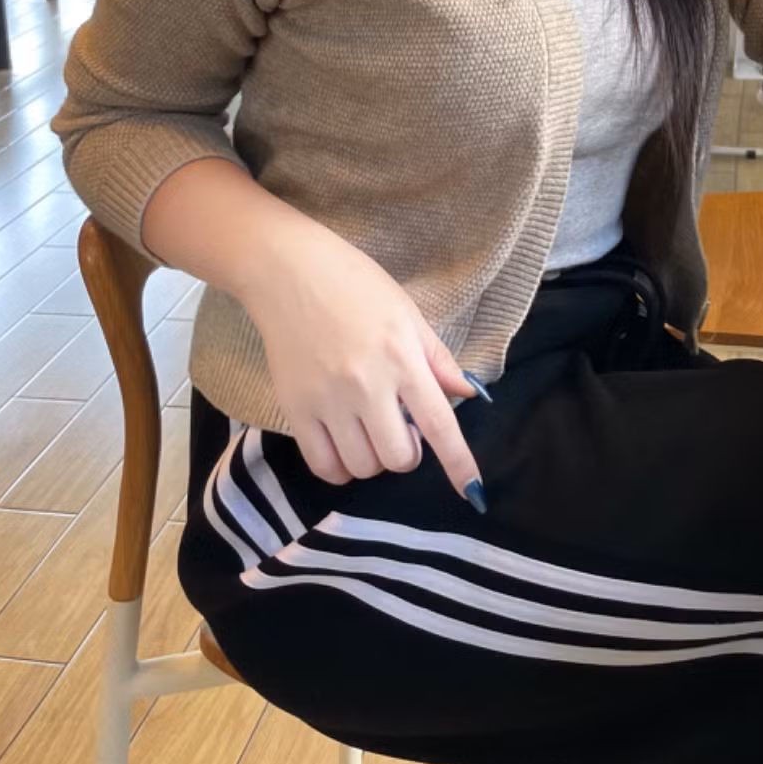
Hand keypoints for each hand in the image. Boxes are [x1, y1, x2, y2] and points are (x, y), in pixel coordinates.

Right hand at [239, 228, 485, 503]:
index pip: (439, 424)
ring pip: (363, 467)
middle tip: (400, 425)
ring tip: (369, 427)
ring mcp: (328, 400)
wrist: (289, 272)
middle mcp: (367, 385)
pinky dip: (341, 467)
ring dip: (373, 458)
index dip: (459, 463)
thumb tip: (468, 396)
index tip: (473, 491)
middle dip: (407, 452)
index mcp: (402, 357)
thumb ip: (438, 359)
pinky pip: (324, 465)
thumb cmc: (356, 285)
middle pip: (399, 457)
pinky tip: (344, 444)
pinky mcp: (295, 410)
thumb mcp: (408, 313)